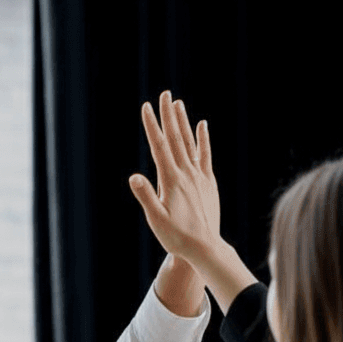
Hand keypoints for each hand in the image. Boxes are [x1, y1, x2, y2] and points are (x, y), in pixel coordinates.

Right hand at [129, 91, 221, 270]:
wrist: (205, 248)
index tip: (146, 107)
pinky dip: (203, 140)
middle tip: (165, 94)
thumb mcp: (156, 219)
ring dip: (183, 122)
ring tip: (178, 104)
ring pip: (190, 143)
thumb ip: (146, 196)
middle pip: (176, 138)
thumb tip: (134, 177)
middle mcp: (186, 174)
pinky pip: (205, 156)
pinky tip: (202, 125)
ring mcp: (199, 177)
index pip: (159, 146)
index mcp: (171, 180)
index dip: (152, 126)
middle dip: (168, 115)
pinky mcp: (208, 183)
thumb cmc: (177, 237)